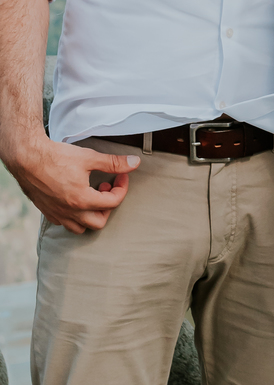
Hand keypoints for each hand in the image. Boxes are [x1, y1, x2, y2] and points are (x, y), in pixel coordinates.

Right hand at [8, 137, 139, 233]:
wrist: (27, 158)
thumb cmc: (55, 157)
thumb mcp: (89, 157)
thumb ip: (114, 162)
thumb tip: (134, 162)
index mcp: (82, 200)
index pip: (113, 202)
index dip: (122, 187)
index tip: (121, 175)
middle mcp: (70, 212)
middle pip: (100, 222)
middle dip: (108, 206)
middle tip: (105, 187)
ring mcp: (57, 214)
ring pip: (81, 227)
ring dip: (91, 214)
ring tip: (91, 195)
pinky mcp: (47, 211)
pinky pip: (65, 223)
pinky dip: (75, 216)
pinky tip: (75, 198)